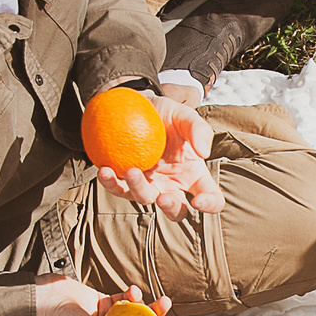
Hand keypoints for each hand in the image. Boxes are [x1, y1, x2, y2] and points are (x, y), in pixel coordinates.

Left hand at [96, 94, 224, 217]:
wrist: (137, 105)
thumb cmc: (166, 113)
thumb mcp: (184, 115)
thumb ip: (199, 129)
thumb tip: (204, 153)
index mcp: (193, 174)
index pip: (210, 196)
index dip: (209, 205)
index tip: (199, 201)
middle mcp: (171, 185)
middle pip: (176, 210)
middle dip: (170, 208)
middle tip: (163, 197)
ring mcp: (148, 184)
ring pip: (144, 199)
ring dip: (138, 190)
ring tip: (131, 171)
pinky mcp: (124, 180)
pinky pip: (117, 188)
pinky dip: (110, 183)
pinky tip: (105, 170)